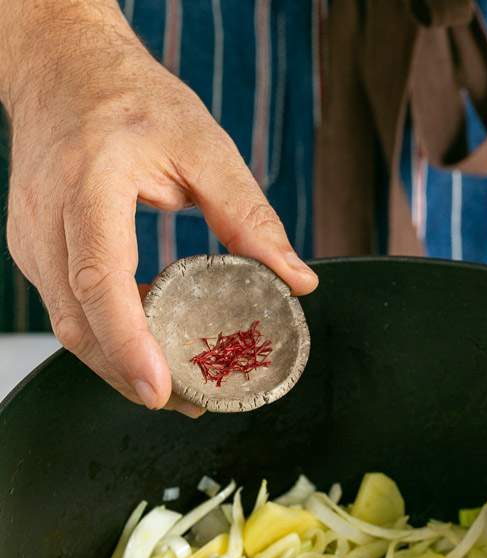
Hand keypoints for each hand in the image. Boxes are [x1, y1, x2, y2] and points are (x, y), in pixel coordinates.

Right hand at [1, 0, 316, 413]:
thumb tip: (299, 280)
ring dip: (118, 366)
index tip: (159, 388)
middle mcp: (48, 217)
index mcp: (90, 183)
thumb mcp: (204, 147)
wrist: (63, 71)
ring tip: (176, 389)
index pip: (100, 277)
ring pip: (68, 326)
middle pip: (79, 321)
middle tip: (188, 403)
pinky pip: (67, 310)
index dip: (128, 342)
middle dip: (131, 375)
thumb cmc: (133, 100)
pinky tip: (148, 350)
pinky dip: (106, 339)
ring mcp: (31, 238)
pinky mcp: (33, 251)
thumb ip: (249, 216)